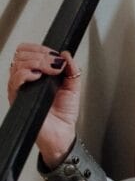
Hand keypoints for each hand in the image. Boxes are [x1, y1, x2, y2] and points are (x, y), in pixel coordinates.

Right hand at [7, 44, 81, 167]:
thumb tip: (67, 54)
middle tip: (55, 64)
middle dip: (41, 54)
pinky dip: (26, 74)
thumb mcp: (73, 86)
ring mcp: (20, 88)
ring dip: (37, 62)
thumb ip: (72, 70)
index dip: (40, 48)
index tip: (55, 55)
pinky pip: (14, 81)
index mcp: (38, 73)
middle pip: (22, 54)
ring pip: (18, 64)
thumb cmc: (64, 113)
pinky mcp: (18, 98)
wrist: (61, 132)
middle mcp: (26, 78)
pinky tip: (38, 77)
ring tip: (50, 71)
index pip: (28, 51)